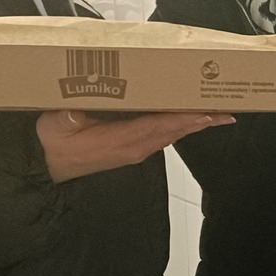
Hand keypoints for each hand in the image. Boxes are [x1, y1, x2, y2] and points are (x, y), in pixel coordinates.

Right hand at [36, 108, 233, 183]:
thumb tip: (77, 107)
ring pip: (173, 134)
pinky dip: (181, 125)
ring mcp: (136, 149)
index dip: (183, 118)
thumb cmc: (53, 144)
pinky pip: (164, 135)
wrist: (49, 168)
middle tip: (226, 108)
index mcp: (120, 140)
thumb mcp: (54, 127)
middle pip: (174, 130)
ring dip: (196, 123)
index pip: (158, 126)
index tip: (206, 112)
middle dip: (201, 119)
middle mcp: (135, 147)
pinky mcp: (134, 148)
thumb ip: (67, 117)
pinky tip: (193, 118)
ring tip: (219, 112)